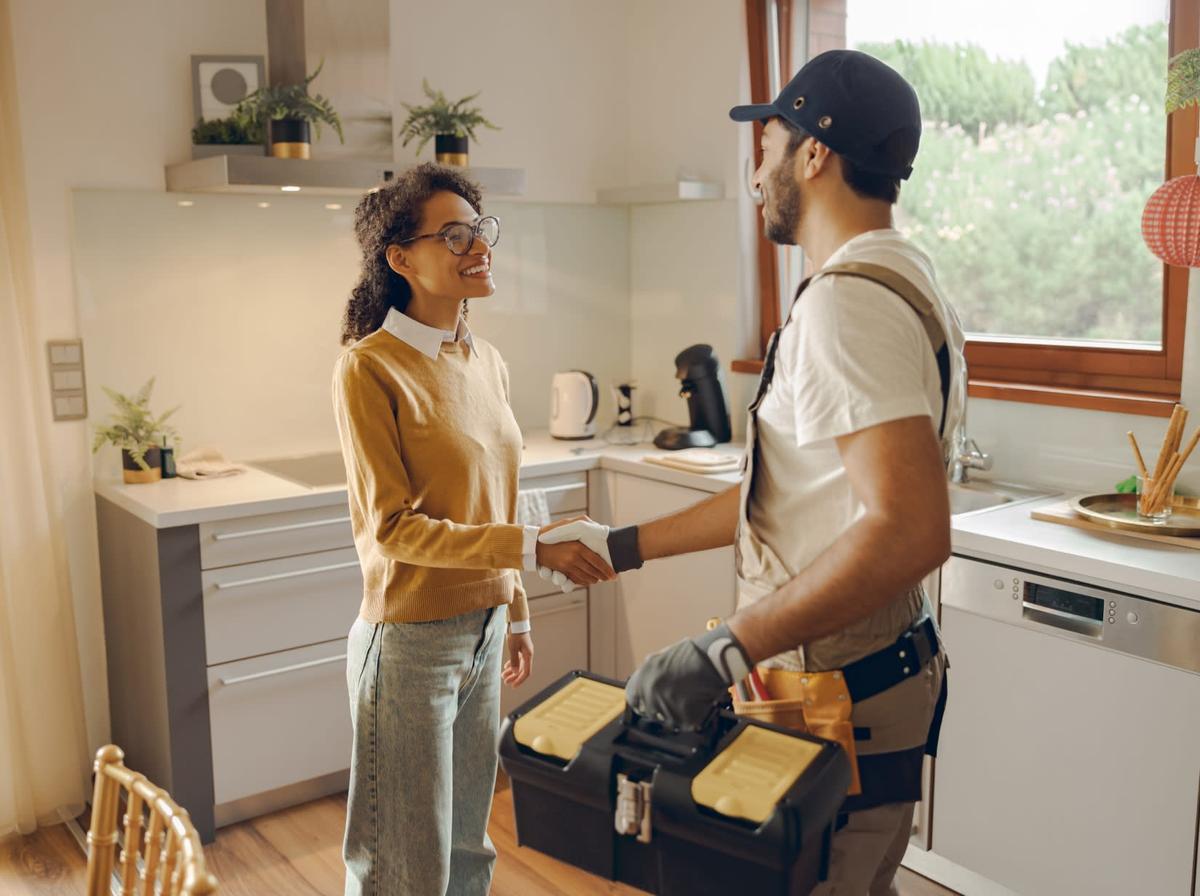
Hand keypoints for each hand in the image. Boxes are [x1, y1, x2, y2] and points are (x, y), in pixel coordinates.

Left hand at [502, 632, 533, 686]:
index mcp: (528, 655)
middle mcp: (528, 655)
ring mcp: (525, 652)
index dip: (520, 680)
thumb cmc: (515, 634)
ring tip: (503, 676)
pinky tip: (506, 667)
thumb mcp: (513, 648)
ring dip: (511, 671)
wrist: (517, 622)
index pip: (526, 672)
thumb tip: (514, 672)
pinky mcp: (521, 648)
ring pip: (519, 665)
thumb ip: (514, 660)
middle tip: (505, 682)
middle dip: (514, 677)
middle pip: (522, 670)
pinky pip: (517, 660)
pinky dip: (512, 664)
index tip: (513, 686)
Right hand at [535, 520, 614, 586]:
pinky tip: (588, 580)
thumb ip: (584, 524)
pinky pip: (576, 579)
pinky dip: (584, 581)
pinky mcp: (561, 571)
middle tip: (610, 578)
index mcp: (578, 546)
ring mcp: (566, 566)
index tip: (613, 574)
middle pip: (593, 571)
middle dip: (603, 576)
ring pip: (585, 577)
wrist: (534, 544)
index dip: (607, 569)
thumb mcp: (568, 524)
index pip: (597, 561)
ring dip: (594, 580)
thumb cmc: (553, 531)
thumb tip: (599, 527)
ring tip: (600, 579)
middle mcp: (573, 557)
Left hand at [624, 623, 750, 730]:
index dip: (642, 703)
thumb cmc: (693, 654)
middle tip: (678, 699)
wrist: (715, 658)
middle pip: (652, 713)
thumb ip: (650, 675)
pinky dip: (693, 716)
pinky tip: (699, 701)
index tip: (648, 705)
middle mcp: (651, 693)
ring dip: (679, 712)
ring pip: (669, 720)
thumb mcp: (662, 658)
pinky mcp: (684, 717)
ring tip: (691, 696)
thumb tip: (644, 689)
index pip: (634, 700)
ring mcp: (666, 706)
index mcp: (643, 678)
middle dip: (663, 709)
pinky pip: (686, 723)